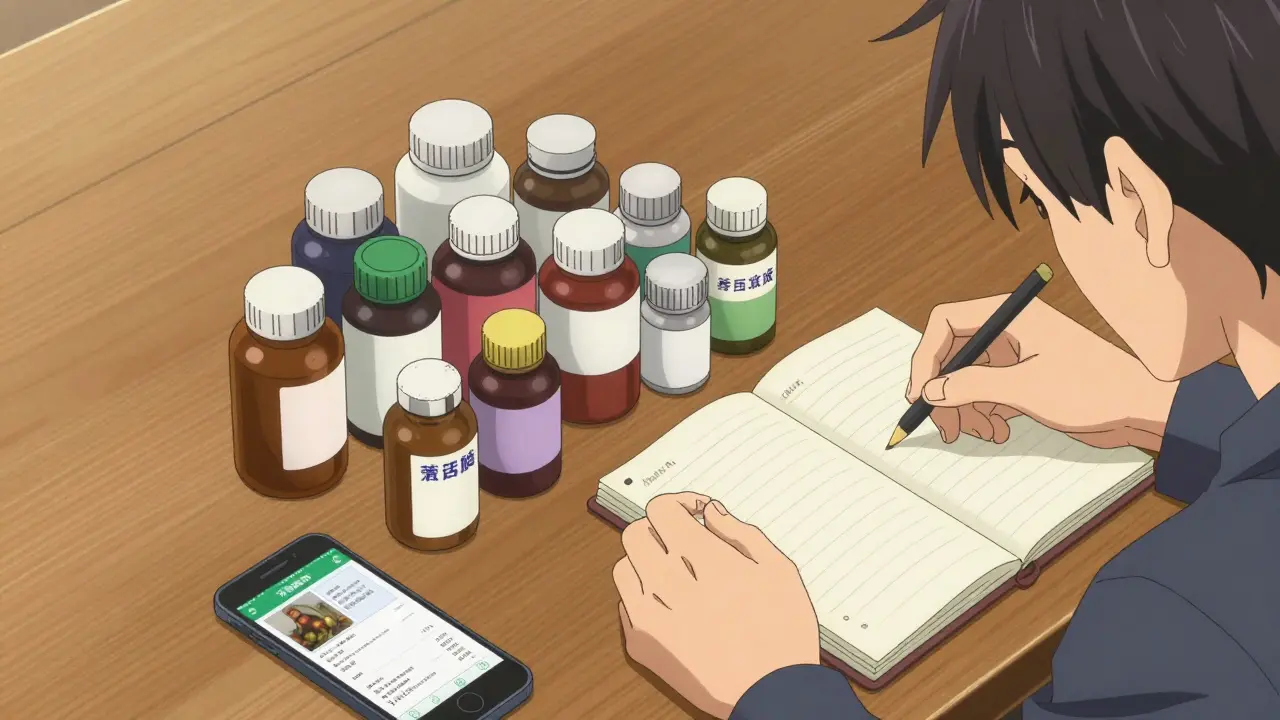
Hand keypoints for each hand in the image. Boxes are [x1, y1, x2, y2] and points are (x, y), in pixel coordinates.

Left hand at [613, 493, 818, 718]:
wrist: (772, 694)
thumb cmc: (783, 632)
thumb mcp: (779, 570)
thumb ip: (741, 532)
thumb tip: (711, 512)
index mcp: (705, 559)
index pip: (661, 510)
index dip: (678, 503)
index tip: (695, 514)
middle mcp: (669, 583)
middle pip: (635, 532)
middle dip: (658, 530)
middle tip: (683, 542)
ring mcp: (650, 615)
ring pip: (624, 567)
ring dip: (645, 562)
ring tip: (675, 575)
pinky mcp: (641, 644)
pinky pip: (625, 604)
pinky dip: (643, 596)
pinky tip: (671, 605)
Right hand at [906, 296, 1176, 449]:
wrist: (1142, 408)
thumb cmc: (1094, 388)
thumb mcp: (1025, 388)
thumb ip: (972, 386)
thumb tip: (931, 390)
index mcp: (1011, 316)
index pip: (946, 322)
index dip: (925, 357)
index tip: (919, 393)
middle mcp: (1010, 329)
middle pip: (954, 354)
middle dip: (945, 391)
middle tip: (942, 426)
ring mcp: (1017, 353)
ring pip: (968, 377)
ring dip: (966, 408)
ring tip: (982, 434)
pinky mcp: (1025, 376)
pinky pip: (988, 391)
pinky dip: (985, 413)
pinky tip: (997, 432)